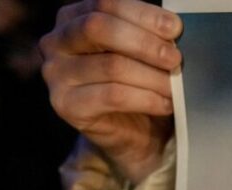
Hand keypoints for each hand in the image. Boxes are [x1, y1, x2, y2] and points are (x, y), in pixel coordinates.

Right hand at [40, 0, 182, 183]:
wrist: (133, 134)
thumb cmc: (138, 86)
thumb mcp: (143, 53)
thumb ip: (149, 34)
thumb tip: (171, 26)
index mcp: (73, 18)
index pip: (106, 4)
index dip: (143, 15)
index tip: (174, 29)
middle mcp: (56, 42)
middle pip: (98, 28)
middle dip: (144, 43)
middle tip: (175, 59)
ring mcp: (56, 74)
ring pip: (112, 65)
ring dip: (152, 77)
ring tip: (175, 87)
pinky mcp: (66, 105)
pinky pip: (113, 96)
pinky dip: (146, 99)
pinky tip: (165, 104)